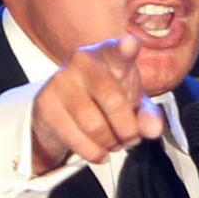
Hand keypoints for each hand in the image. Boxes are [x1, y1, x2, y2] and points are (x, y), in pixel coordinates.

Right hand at [30, 35, 163, 172]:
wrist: (65, 111)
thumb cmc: (106, 99)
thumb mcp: (132, 104)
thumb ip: (146, 114)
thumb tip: (153, 130)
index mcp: (110, 54)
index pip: (119, 50)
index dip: (126, 48)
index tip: (130, 44)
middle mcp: (83, 60)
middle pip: (114, 102)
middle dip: (128, 130)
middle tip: (130, 138)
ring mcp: (61, 79)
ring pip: (94, 125)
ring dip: (110, 144)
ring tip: (113, 143)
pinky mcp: (45, 102)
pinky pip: (76, 138)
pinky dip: (93, 152)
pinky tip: (99, 152)